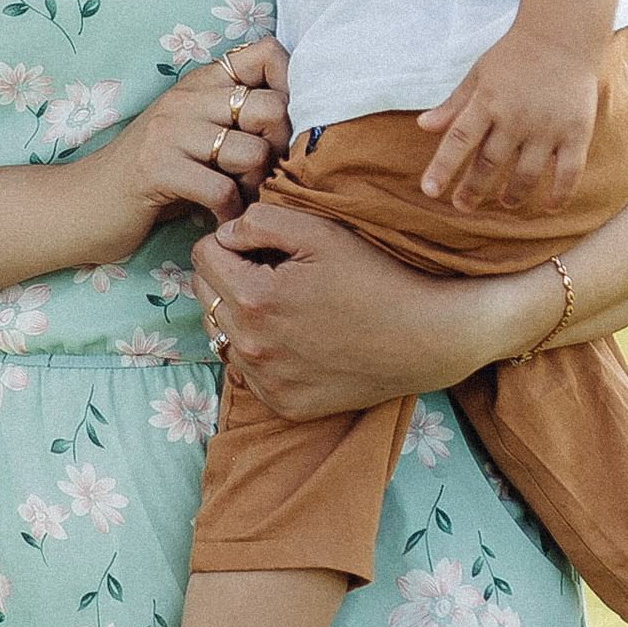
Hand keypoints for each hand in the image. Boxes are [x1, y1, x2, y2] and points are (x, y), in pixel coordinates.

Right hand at [76, 39, 286, 257]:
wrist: (81, 205)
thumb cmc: (149, 177)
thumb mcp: (194, 138)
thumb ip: (235, 123)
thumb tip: (298, 123)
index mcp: (199, 83)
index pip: (267, 53)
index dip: (292, 87)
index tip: (283, 130)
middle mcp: (186, 98)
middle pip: (272, 107)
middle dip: (280, 151)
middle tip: (265, 178)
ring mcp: (169, 131)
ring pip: (252, 153)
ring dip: (255, 189)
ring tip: (241, 202)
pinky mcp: (156, 167)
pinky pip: (221, 189)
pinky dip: (229, 213)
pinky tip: (219, 220)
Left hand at [191, 193, 530, 416]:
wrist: (426, 337)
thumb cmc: (375, 275)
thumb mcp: (319, 231)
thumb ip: (257, 222)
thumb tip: (224, 234)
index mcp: (254, 299)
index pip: (202, 256)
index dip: (229, 240)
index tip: (263, 244)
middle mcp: (252, 347)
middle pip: (205, 295)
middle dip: (229, 274)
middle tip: (276, 270)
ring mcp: (267, 381)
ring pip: (220, 332)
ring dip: (239, 313)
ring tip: (285, 302)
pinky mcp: (284, 404)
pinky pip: (246, 368)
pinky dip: (260, 348)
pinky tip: (297, 335)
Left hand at [414, 24, 600, 211]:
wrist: (563, 34)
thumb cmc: (515, 55)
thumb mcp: (479, 74)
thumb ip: (454, 104)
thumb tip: (422, 126)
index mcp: (488, 101)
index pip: (459, 140)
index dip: (442, 167)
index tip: (429, 191)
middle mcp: (516, 117)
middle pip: (489, 163)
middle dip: (473, 189)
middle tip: (462, 205)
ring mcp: (547, 127)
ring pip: (526, 174)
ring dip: (512, 195)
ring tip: (504, 202)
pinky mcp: (576, 132)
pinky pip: (568, 172)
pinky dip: (559, 194)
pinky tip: (549, 207)